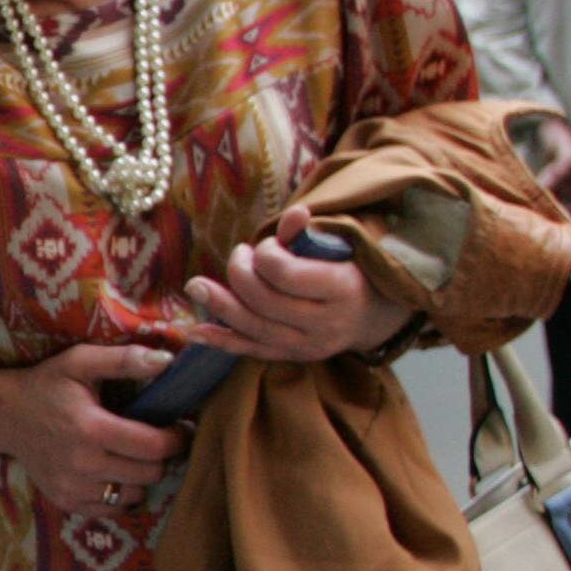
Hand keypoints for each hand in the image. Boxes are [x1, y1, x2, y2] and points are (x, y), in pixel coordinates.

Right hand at [0, 346, 188, 513]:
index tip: (179, 427)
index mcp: (91, 429)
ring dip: (143, 477)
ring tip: (135, 457)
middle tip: (158, 441)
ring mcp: (72, 487)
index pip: (153, 447)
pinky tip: (115, 473)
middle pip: (150, 473)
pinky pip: (112, 509)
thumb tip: (168, 361)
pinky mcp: (66, 501)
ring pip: (135, 495)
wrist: (5, 416)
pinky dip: (121, 494)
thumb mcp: (80, 361)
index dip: (176, 438)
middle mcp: (82, 464)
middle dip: (162, 457)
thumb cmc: (47, 385)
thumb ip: (124, 360)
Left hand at [180, 206, 415, 362]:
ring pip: (254, 328)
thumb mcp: (336, 248)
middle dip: (241, 273)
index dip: (265, 253)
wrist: (375, 313)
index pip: (285, 273)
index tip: (265, 244)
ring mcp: (309, 346)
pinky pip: (252, 351)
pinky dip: (222, 341)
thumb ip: (307, 234)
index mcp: (342, 289)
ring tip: (196, 285)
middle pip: (264, 301)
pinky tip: (195, 331)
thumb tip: (296, 213)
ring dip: (220, 304)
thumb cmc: (349, 270)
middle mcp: (326, 323)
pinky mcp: (293, 357)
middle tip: (239, 254)